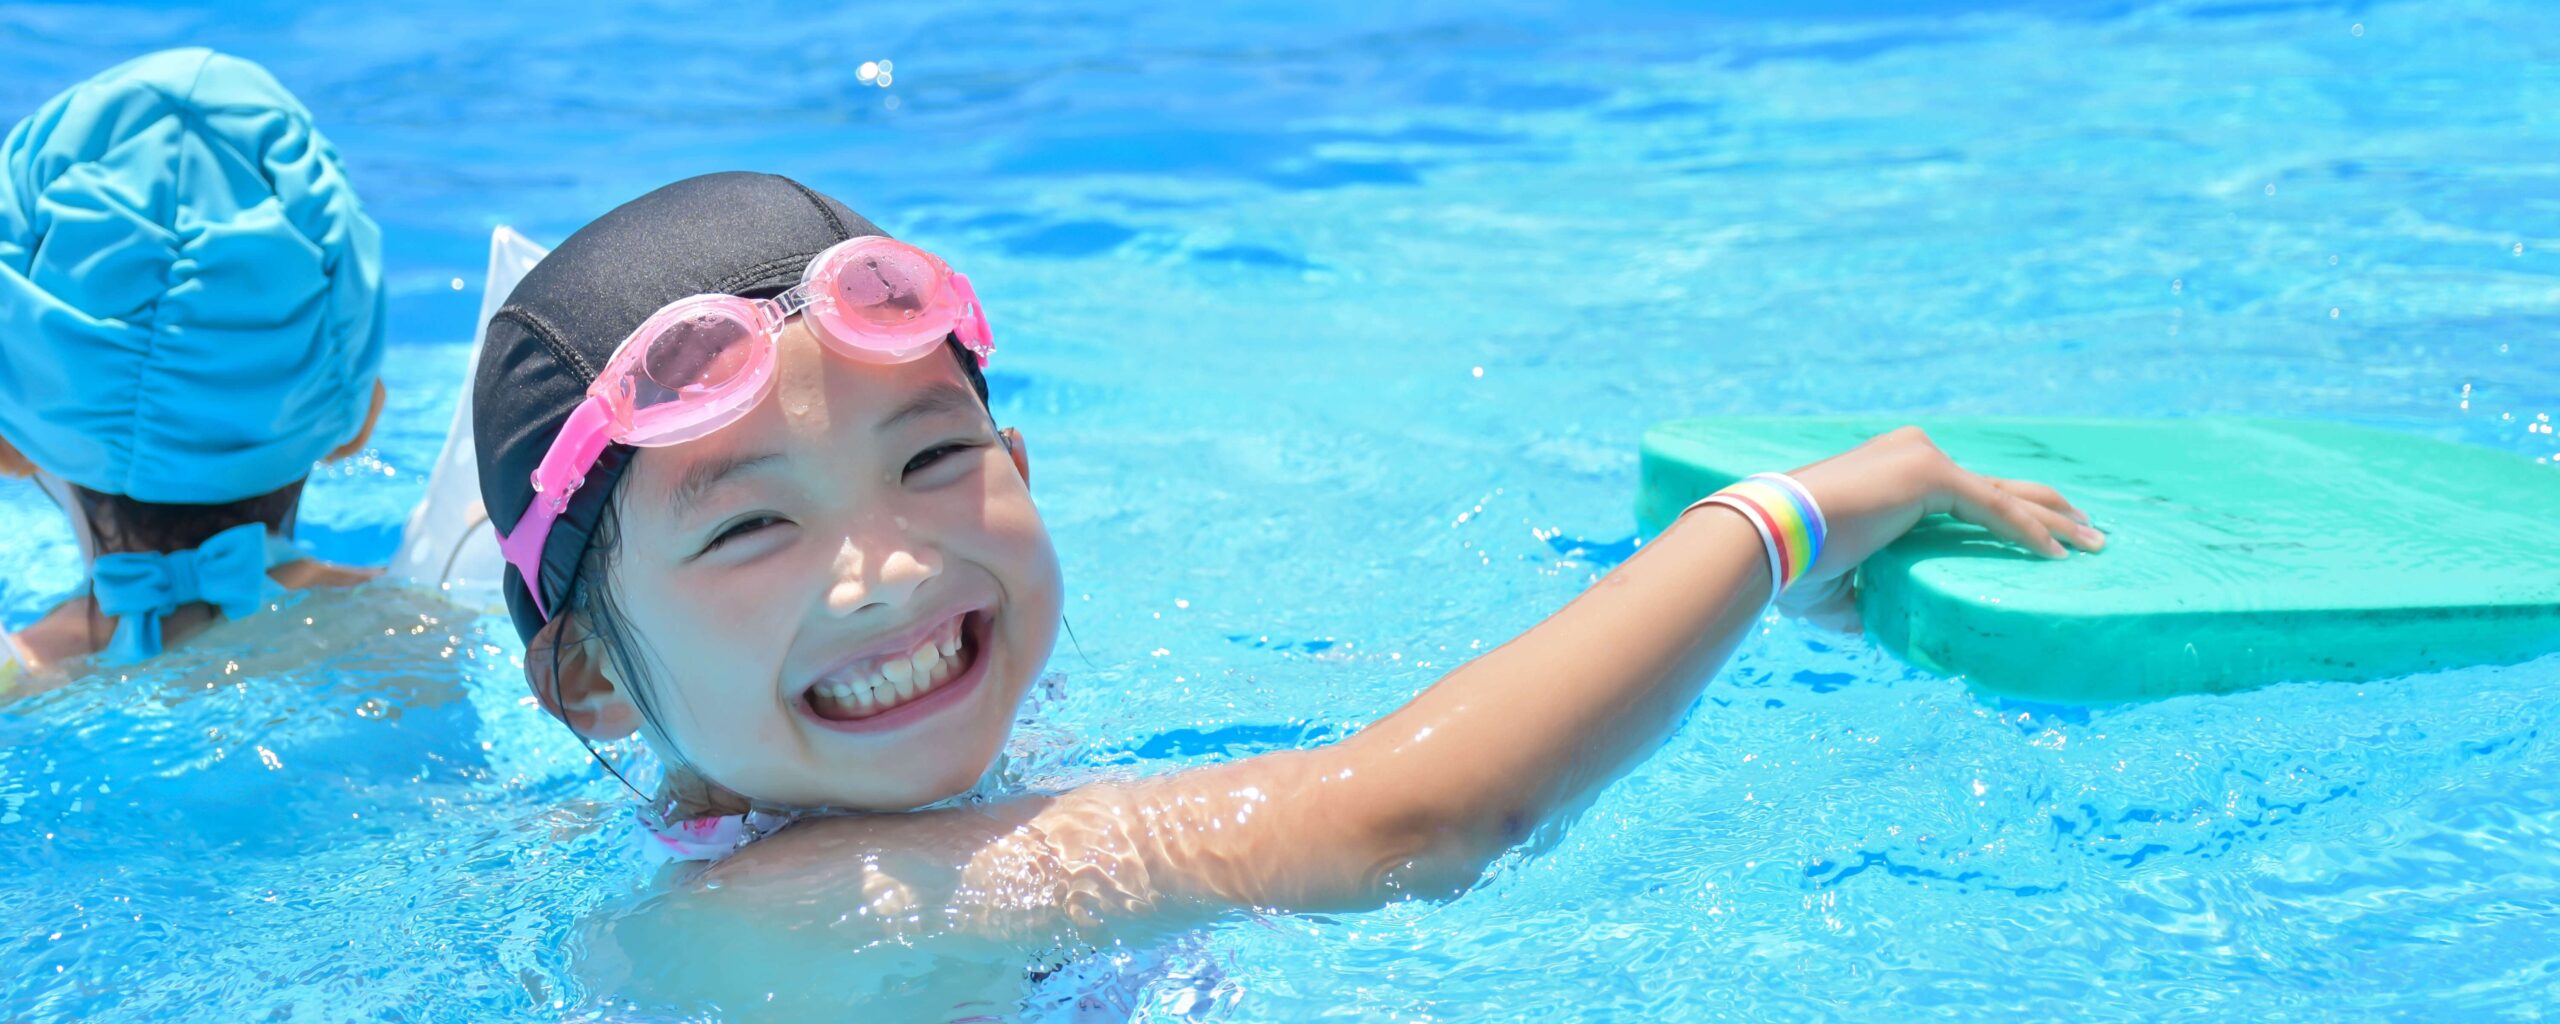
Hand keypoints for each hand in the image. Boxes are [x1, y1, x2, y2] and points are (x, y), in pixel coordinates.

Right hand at [1763, 426, 2105, 631]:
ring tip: (2098, 544)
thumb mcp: (1836, 587)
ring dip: (2057, 522)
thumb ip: (1864, 600)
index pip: (1967, 495)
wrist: (1766, 536)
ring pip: (2007, 495)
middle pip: (2000, 486)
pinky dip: (2030, 532)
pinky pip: (1995, 509)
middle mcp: (1911, 455)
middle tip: (2092, 536)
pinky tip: (2061, 556)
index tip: (2047, 541)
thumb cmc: (1790, 564)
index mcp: (1892, 474)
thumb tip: (1876, 630)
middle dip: (2050, 512)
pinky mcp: (1929, 476)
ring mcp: (1921, 460)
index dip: (2010, 515)